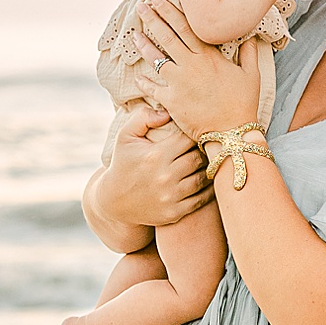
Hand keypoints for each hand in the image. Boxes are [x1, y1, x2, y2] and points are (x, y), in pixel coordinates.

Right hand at [85, 104, 211, 246]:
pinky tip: (210, 180)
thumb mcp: (125, 137)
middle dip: (205, 150)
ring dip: (210, 169)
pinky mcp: (174, 212)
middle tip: (209, 145)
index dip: (195, 133)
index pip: (187, 139)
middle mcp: (164, 177)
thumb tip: (168, 111)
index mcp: (155, 155)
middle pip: (199, 158)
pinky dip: (209, 190)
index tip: (197, 132)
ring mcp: (170, 196)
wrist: (114, 202)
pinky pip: (201, 199)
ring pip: (203, 178)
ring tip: (212, 161)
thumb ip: (143, 117)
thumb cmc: (123, 163)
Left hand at [138, 0, 260, 137]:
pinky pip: (152, 88)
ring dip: (143, 45)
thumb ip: (249, 52)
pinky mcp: (171, 101)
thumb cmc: (244, 104)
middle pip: (166, 36)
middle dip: (152, 18)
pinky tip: (137, 77)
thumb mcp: (252, 75)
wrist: (233, 133)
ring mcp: (178, 83)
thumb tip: (250, 35)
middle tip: (141, 6)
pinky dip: (143, 82)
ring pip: (156, 58)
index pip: (186, 27)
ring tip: (134, 35)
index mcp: (208, 56)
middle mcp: (190, 65)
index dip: (170, 11)